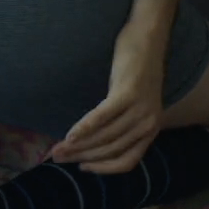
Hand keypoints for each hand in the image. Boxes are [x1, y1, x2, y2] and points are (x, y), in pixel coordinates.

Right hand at [50, 38, 164, 173]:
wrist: (148, 40)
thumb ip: (122, 125)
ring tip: (57, 148)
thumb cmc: (136, 71)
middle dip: (81, 156)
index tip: (82, 168)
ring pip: (105, 136)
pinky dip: (84, 128)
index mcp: (151, 130)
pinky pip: (103, 117)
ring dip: (78, 145)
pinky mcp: (129, 94)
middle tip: (57, 157)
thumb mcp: (135, 104)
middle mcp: (149, 124)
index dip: (102, 168)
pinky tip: (70, 134)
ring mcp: (140, 109)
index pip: (126, 162)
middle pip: (111, 150)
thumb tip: (91, 144)